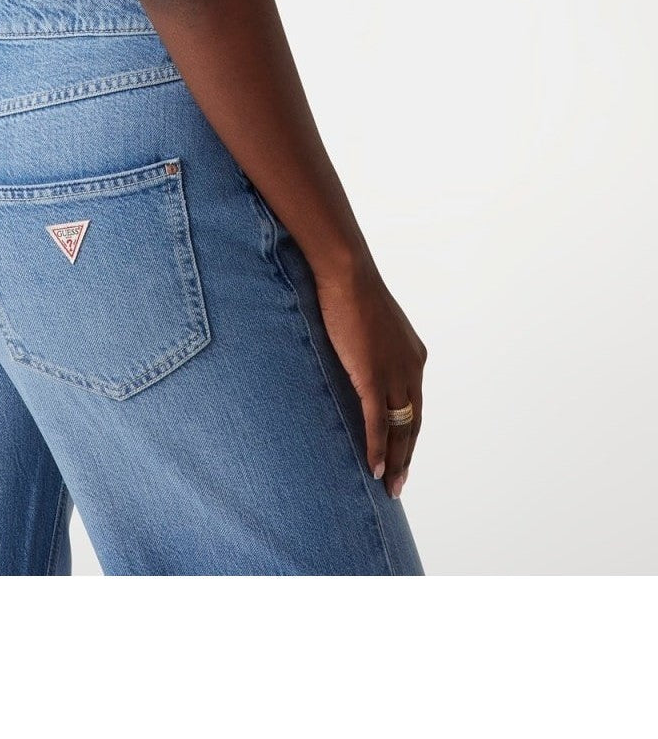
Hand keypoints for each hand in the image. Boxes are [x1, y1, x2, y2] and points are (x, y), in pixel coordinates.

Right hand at [313, 255, 427, 499]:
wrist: (347, 274)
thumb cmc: (351, 291)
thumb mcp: (369, 326)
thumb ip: (370, 349)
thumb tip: (355, 360)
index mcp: (413, 357)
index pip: (415, 405)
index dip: (409, 434)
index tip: (403, 455)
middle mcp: (412, 369)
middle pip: (413, 424)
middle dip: (406, 456)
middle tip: (400, 485)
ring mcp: (395, 374)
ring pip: (399, 429)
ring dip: (395, 461)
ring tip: (390, 487)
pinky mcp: (374, 377)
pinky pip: (378, 423)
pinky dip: (377, 449)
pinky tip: (375, 470)